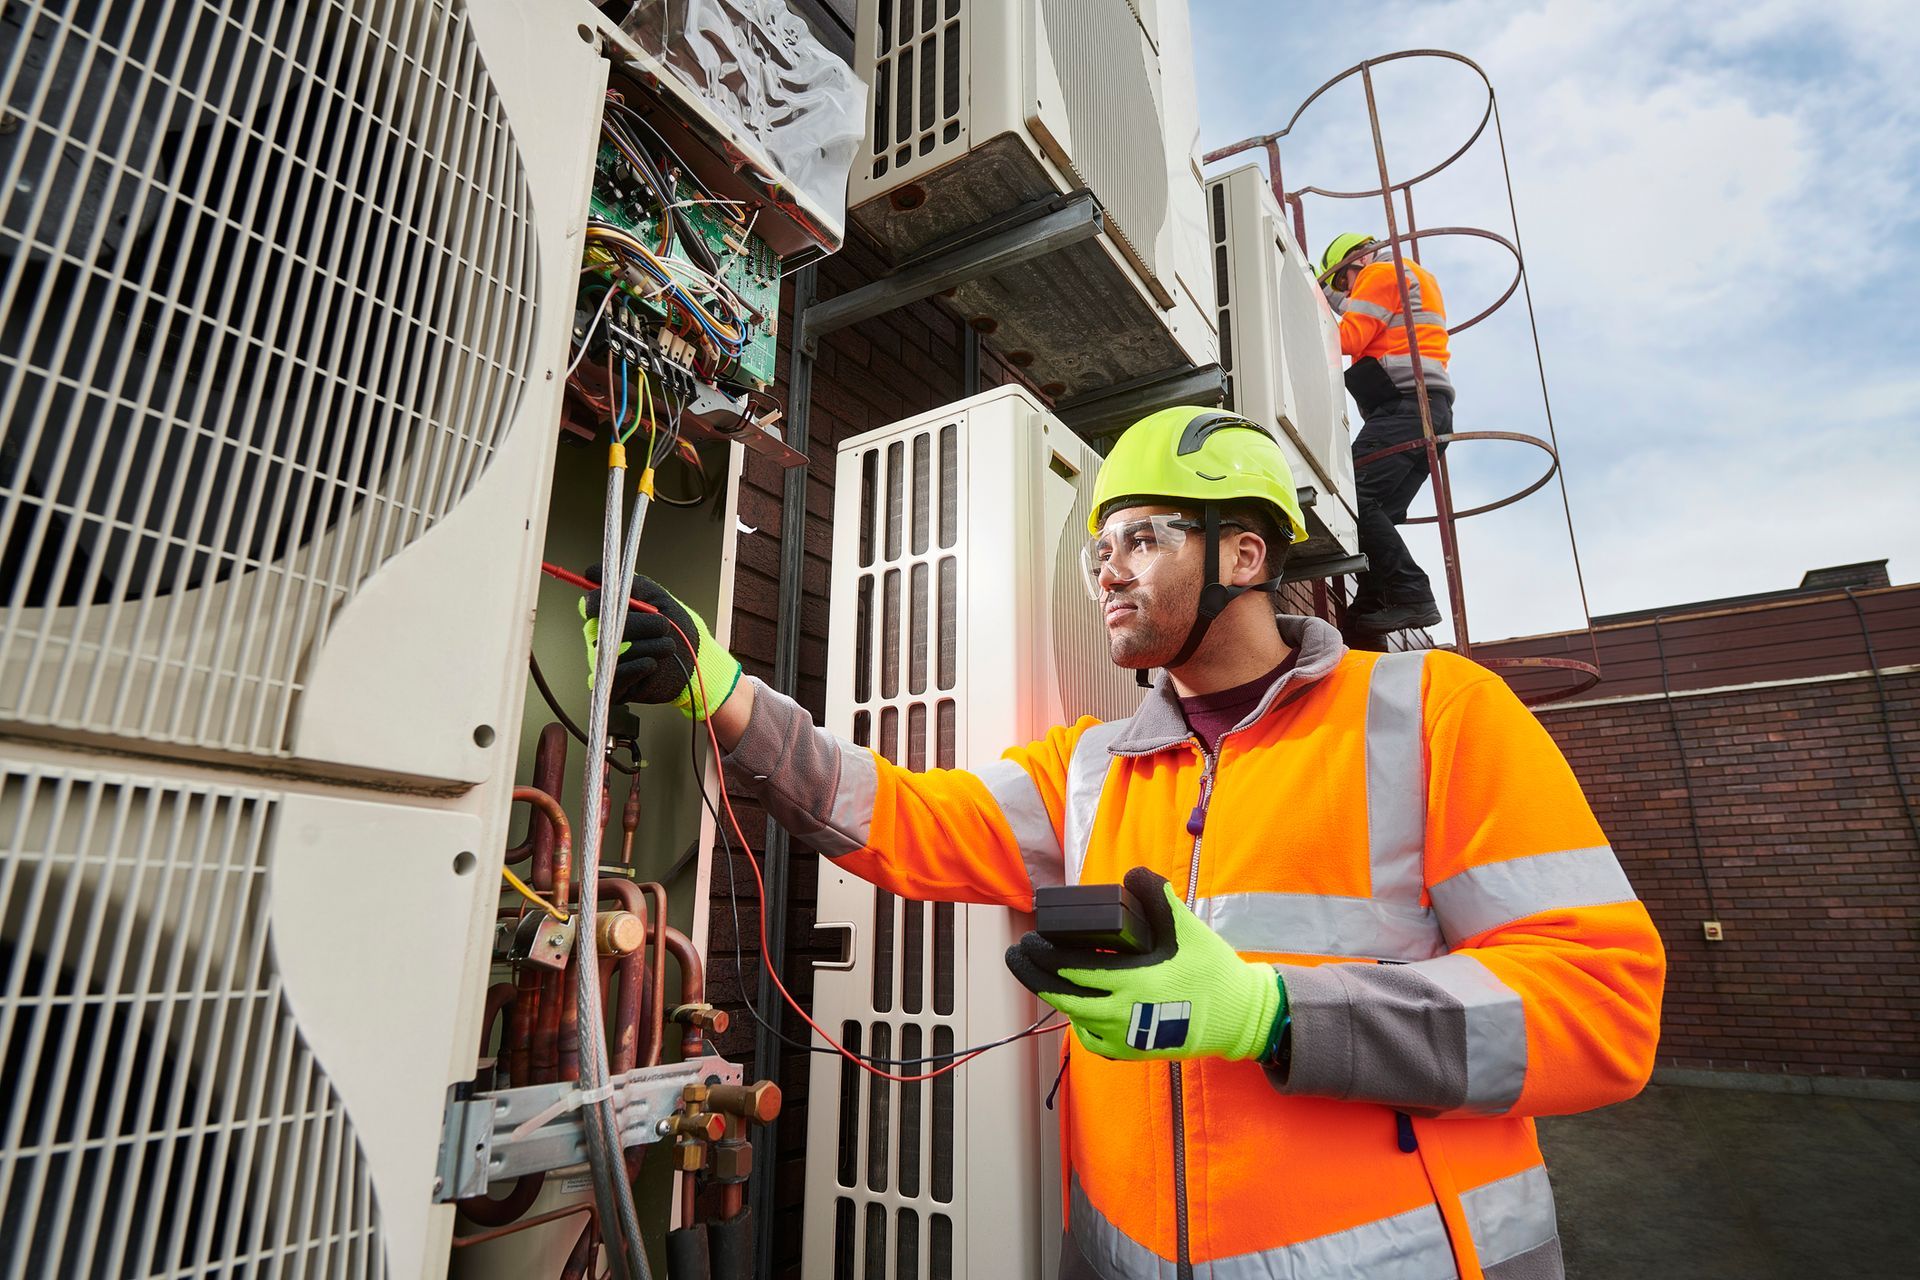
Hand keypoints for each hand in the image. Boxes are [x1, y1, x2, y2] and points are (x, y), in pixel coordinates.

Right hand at [579, 565, 741, 718]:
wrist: (696, 661)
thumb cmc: (677, 628)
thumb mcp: (657, 598)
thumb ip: (630, 584)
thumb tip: (592, 571)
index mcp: (609, 615)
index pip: (591, 604)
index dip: (604, 601)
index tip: (625, 602)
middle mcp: (602, 638)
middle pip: (604, 627)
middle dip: (640, 624)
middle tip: (663, 625)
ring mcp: (606, 663)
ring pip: (614, 651)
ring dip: (649, 646)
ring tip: (668, 646)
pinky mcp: (615, 687)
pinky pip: (616, 676)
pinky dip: (638, 667)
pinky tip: (652, 664)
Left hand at [1005, 867, 1285, 1061]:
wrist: (1239, 1018)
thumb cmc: (1214, 972)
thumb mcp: (1188, 929)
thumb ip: (1159, 897)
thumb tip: (1132, 873)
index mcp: (1134, 982)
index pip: (1075, 968)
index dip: (1045, 955)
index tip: (1029, 939)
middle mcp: (1123, 1014)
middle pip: (1063, 995)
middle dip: (1034, 974)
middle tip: (1017, 955)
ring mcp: (1125, 1038)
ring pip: (1074, 1018)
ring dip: (1053, 996)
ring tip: (1038, 975)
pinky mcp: (1132, 1052)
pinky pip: (1092, 1040)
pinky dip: (1078, 1022)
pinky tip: (1075, 1007)